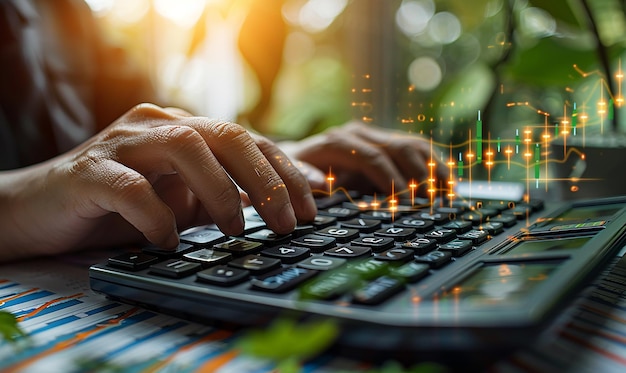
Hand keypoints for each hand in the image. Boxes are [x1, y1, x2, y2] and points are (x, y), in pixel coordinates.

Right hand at [0, 104, 316, 260]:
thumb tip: (275, 213)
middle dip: (266, 180)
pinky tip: (167, 241)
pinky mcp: (89, 171)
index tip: (314, 205)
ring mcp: (123, 143)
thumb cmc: (118, 207)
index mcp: (184, 129)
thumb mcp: (180, 202)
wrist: (39, 210)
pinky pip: (132, 187)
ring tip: (236, 231)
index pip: (248, 140)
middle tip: (288, 223)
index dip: (286, 171)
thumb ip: (219, 200)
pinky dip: (158, 216)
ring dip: (219, 192)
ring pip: (185, 148)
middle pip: (226, 135)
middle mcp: (157, 125)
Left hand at [280, 121, 445, 194]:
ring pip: (412, 145)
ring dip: (432, 168)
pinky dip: (434, 164)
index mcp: (338, 141)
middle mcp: (359, 134)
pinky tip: (448, 183)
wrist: (289, 157)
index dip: (390, 179)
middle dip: (418, 176)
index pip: (372, 157)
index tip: (404, 201)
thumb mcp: (291, 177)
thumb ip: (305, 180)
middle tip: (433, 202)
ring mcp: (373, 135)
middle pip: (398, 148)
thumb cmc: (291, 172)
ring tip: (448, 194)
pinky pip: (416, 148)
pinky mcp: (384, 142)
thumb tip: (325, 186)